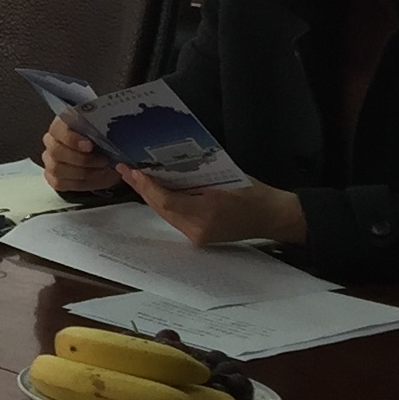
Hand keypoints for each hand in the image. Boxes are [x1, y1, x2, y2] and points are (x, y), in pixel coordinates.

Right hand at [40, 120, 121, 193]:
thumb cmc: (104, 145)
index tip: (89, 146)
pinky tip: (93, 177)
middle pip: (55, 151)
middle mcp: (51, 142)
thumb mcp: (107, 135)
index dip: (71, 138)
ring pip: (57, 168)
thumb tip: (112, 134)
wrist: (106, 161)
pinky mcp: (52, 177)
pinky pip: (59, 182)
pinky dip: (79, 182)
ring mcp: (50, 160)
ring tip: (101, 169)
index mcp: (62, 125)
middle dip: (81, 159)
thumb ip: (103, 132)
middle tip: (102, 160)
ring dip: (83, 171)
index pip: (57, 130)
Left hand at [121, 168, 305, 248]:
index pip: (166, 202)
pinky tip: (155, 189)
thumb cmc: (255, 194)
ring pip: (165, 214)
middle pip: (160, 209)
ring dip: (150, 195)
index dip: (147, 186)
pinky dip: (163, 203)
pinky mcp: (199, 236)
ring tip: (134, 177)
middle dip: (142, 188)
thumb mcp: (226, 176)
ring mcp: (197, 236)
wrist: (273, 217)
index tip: (133, 170)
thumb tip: (168, 162)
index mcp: (205, 215)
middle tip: (125, 169)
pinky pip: (174, 218)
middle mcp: (197, 230)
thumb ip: (197, 175)